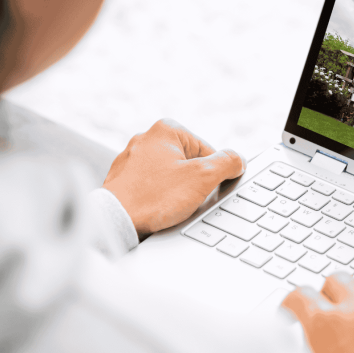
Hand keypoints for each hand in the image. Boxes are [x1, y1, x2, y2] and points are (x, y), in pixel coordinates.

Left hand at [103, 119, 244, 237]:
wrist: (115, 222)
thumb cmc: (154, 198)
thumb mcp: (202, 177)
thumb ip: (227, 163)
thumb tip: (238, 160)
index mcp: (166, 130)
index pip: (208, 152)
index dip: (213, 175)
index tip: (206, 190)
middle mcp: (146, 138)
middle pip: (190, 163)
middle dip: (193, 183)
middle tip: (184, 199)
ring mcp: (132, 158)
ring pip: (171, 176)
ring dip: (176, 192)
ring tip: (167, 205)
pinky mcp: (124, 178)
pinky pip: (153, 186)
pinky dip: (158, 197)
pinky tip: (155, 208)